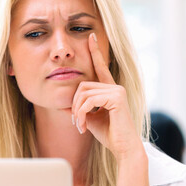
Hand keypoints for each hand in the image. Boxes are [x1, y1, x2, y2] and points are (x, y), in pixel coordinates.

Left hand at [72, 33, 141, 159]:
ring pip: (84, 93)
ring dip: (77, 112)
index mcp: (110, 89)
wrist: (123, 148)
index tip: (90, 36)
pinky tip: (84, 126)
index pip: (100, 67)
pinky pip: (89, 101)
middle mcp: (115, 87)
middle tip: (76, 121)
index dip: (95, 51)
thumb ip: (80, 108)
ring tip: (80, 125)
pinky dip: (82, 114)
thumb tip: (62, 104)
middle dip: (74, 104)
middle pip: (83, 85)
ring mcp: (117, 91)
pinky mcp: (117, 98)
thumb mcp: (90, 118)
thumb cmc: (109, 134)